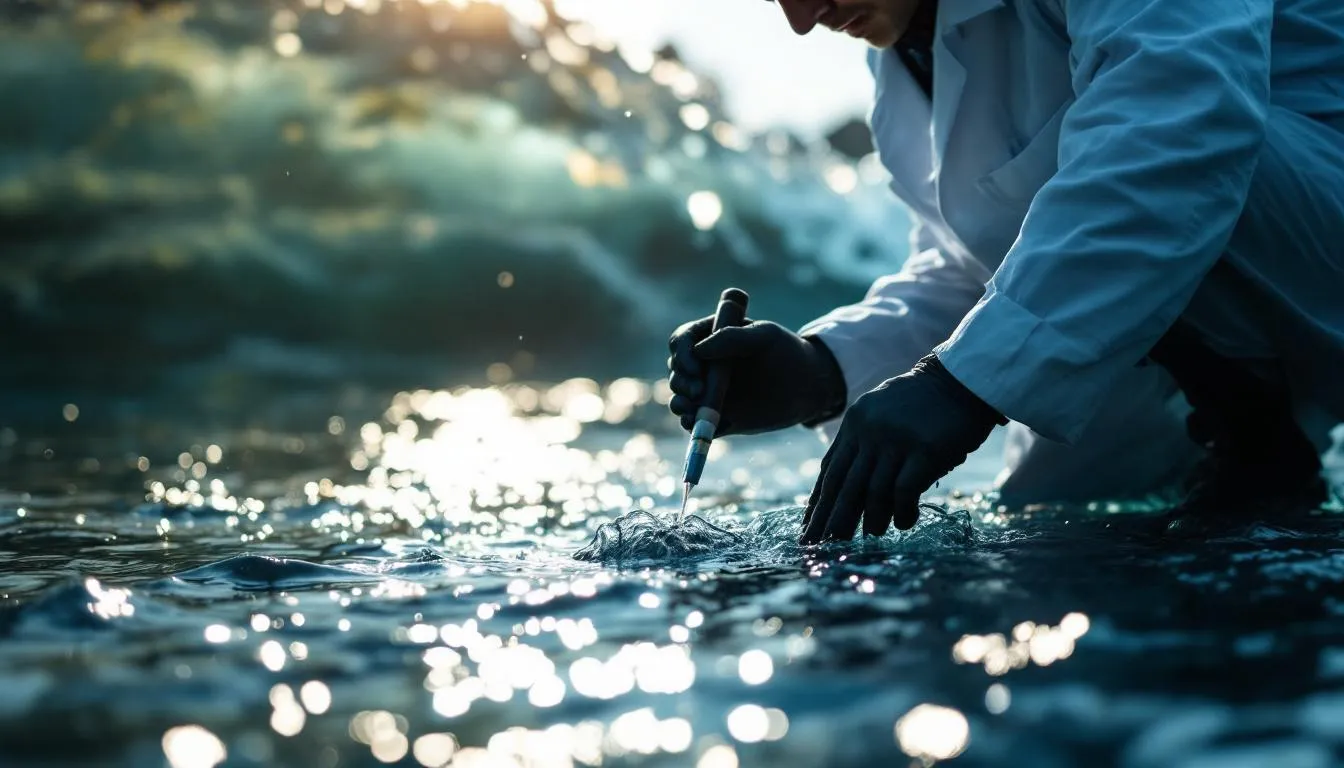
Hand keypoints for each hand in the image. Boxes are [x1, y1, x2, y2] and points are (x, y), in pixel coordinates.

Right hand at [667, 317, 846, 435]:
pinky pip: (696, 421)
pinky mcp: (717, 415)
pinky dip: (692, 424)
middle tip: (698, 391)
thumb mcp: (765, 337)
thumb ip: (733, 337)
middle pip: (677, 371)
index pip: (682, 340)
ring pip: (682, 397)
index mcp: (711, 336)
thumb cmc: (787, 353)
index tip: (695, 368)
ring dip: (680, 404)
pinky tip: (695, 425)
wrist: (807, 387)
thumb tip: (699, 350)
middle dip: (681, 381)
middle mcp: (705, 364)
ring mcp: (709, 390)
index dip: (682, 354)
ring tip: (689, 410)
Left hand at [800, 354, 1004, 542]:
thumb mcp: (880, 414)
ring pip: (873, 491)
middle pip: (844, 486)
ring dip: (871, 521)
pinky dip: (901, 512)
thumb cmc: (923, 405)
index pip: (829, 471)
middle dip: (831, 521)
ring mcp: (897, 440)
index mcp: (855, 424)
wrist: (961, 380)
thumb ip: (862, 443)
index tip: (808, 529)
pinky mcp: (925, 450)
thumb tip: (846, 489)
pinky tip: (904, 523)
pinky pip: (904, 490)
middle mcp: (870, 432)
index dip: (817, 504)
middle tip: (821, 548)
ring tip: (871, 537)